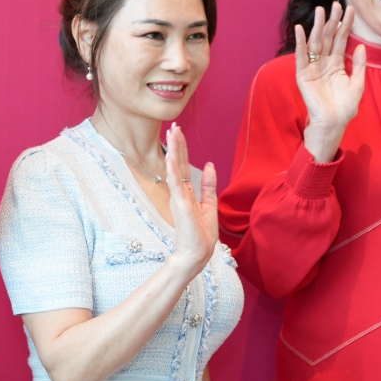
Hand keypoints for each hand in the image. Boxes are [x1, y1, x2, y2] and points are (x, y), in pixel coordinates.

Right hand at [164, 125, 218, 275]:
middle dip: (176, 144)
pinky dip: (173, 171)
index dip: (182, 148)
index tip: (179, 132)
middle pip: (178, 163)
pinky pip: (176, 185)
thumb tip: (210, 166)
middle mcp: (180, 192)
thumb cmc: (200, 235)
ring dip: (173, 151)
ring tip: (171, 134)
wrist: (196, 255)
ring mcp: (179, 198)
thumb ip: (208, 185)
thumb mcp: (209, 205)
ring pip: (175, 170)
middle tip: (173, 125)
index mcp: (187, 192)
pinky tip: (170, 158)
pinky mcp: (181, 206)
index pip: (183, 165)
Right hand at [295, 2, 366, 162]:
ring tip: (320, 10)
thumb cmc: (345, 108)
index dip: (345, 26)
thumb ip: (359, 65)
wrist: (334, 124)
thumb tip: (361, 45)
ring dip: (317, 26)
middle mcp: (324, 63)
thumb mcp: (357, 84)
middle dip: (332, 21)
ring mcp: (313, 68)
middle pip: (328, 38)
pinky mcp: (303, 75)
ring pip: (315, 43)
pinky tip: (301, 29)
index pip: (341, 40)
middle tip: (336, 4)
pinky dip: (301, 43)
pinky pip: (301, 56)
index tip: (350, 10)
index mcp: (336, 65)